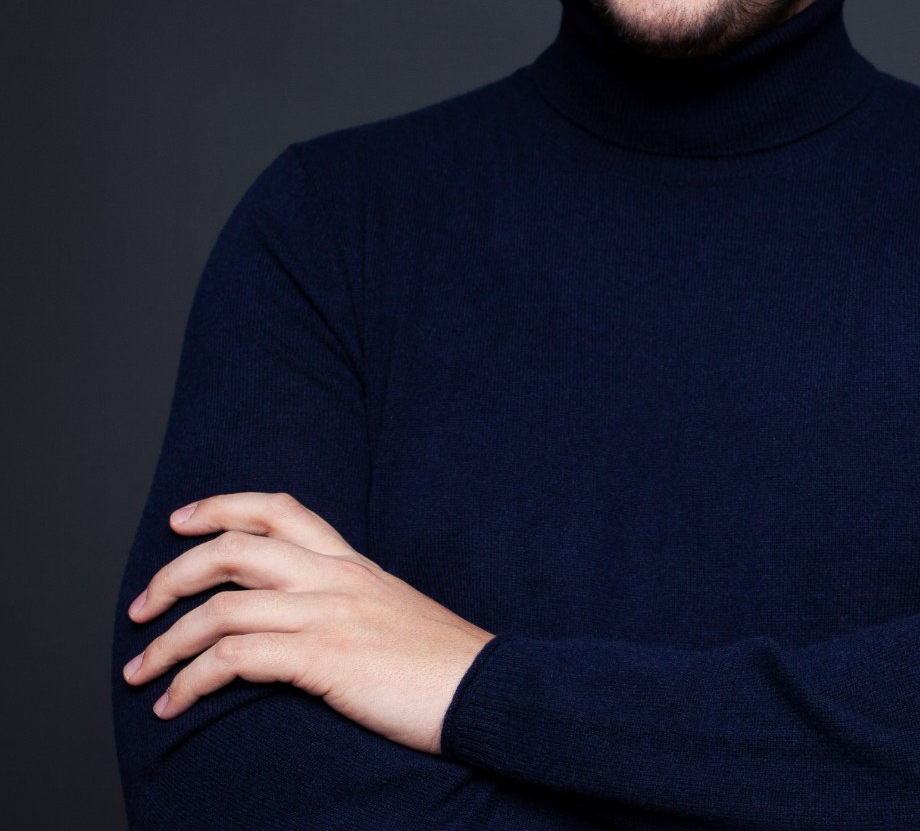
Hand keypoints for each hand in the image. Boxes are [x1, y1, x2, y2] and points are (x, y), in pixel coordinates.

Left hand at [122, 491, 492, 752]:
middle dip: (173, 575)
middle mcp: (335, 577)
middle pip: (234, 549)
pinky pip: (235, 659)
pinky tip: (175, 703)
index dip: (221, 506)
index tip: (182, 522)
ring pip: (222, 607)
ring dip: (167, 642)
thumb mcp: (393, 611)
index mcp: (351, 562)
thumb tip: (305, 615)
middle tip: (141, 608)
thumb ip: (349, 600)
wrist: (487, 688)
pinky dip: (191, 680)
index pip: (279, 508)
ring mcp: (328, 615)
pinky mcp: (323, 658)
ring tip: (142, 670)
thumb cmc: (441, 662)